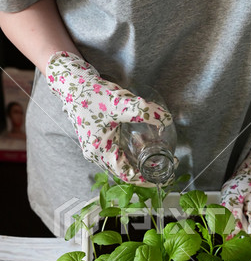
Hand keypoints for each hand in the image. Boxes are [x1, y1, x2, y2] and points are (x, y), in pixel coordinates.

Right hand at [46, 51, 172, 183]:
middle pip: (127, 170)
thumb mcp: (120, 103)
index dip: (148, 178)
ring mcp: (97, 149)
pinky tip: (143, 140)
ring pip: (124, 161)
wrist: (72, 82)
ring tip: (158, 150)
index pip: (127, 175)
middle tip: (168, 161)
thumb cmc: (92, 94)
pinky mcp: (99, 141)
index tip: (166, 175)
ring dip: (141, 158)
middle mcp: (97, 155)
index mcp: (100, 153)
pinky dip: (133, 149)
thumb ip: (145, 111)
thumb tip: (166, 120)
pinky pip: (119, 152)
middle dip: (148, 168)